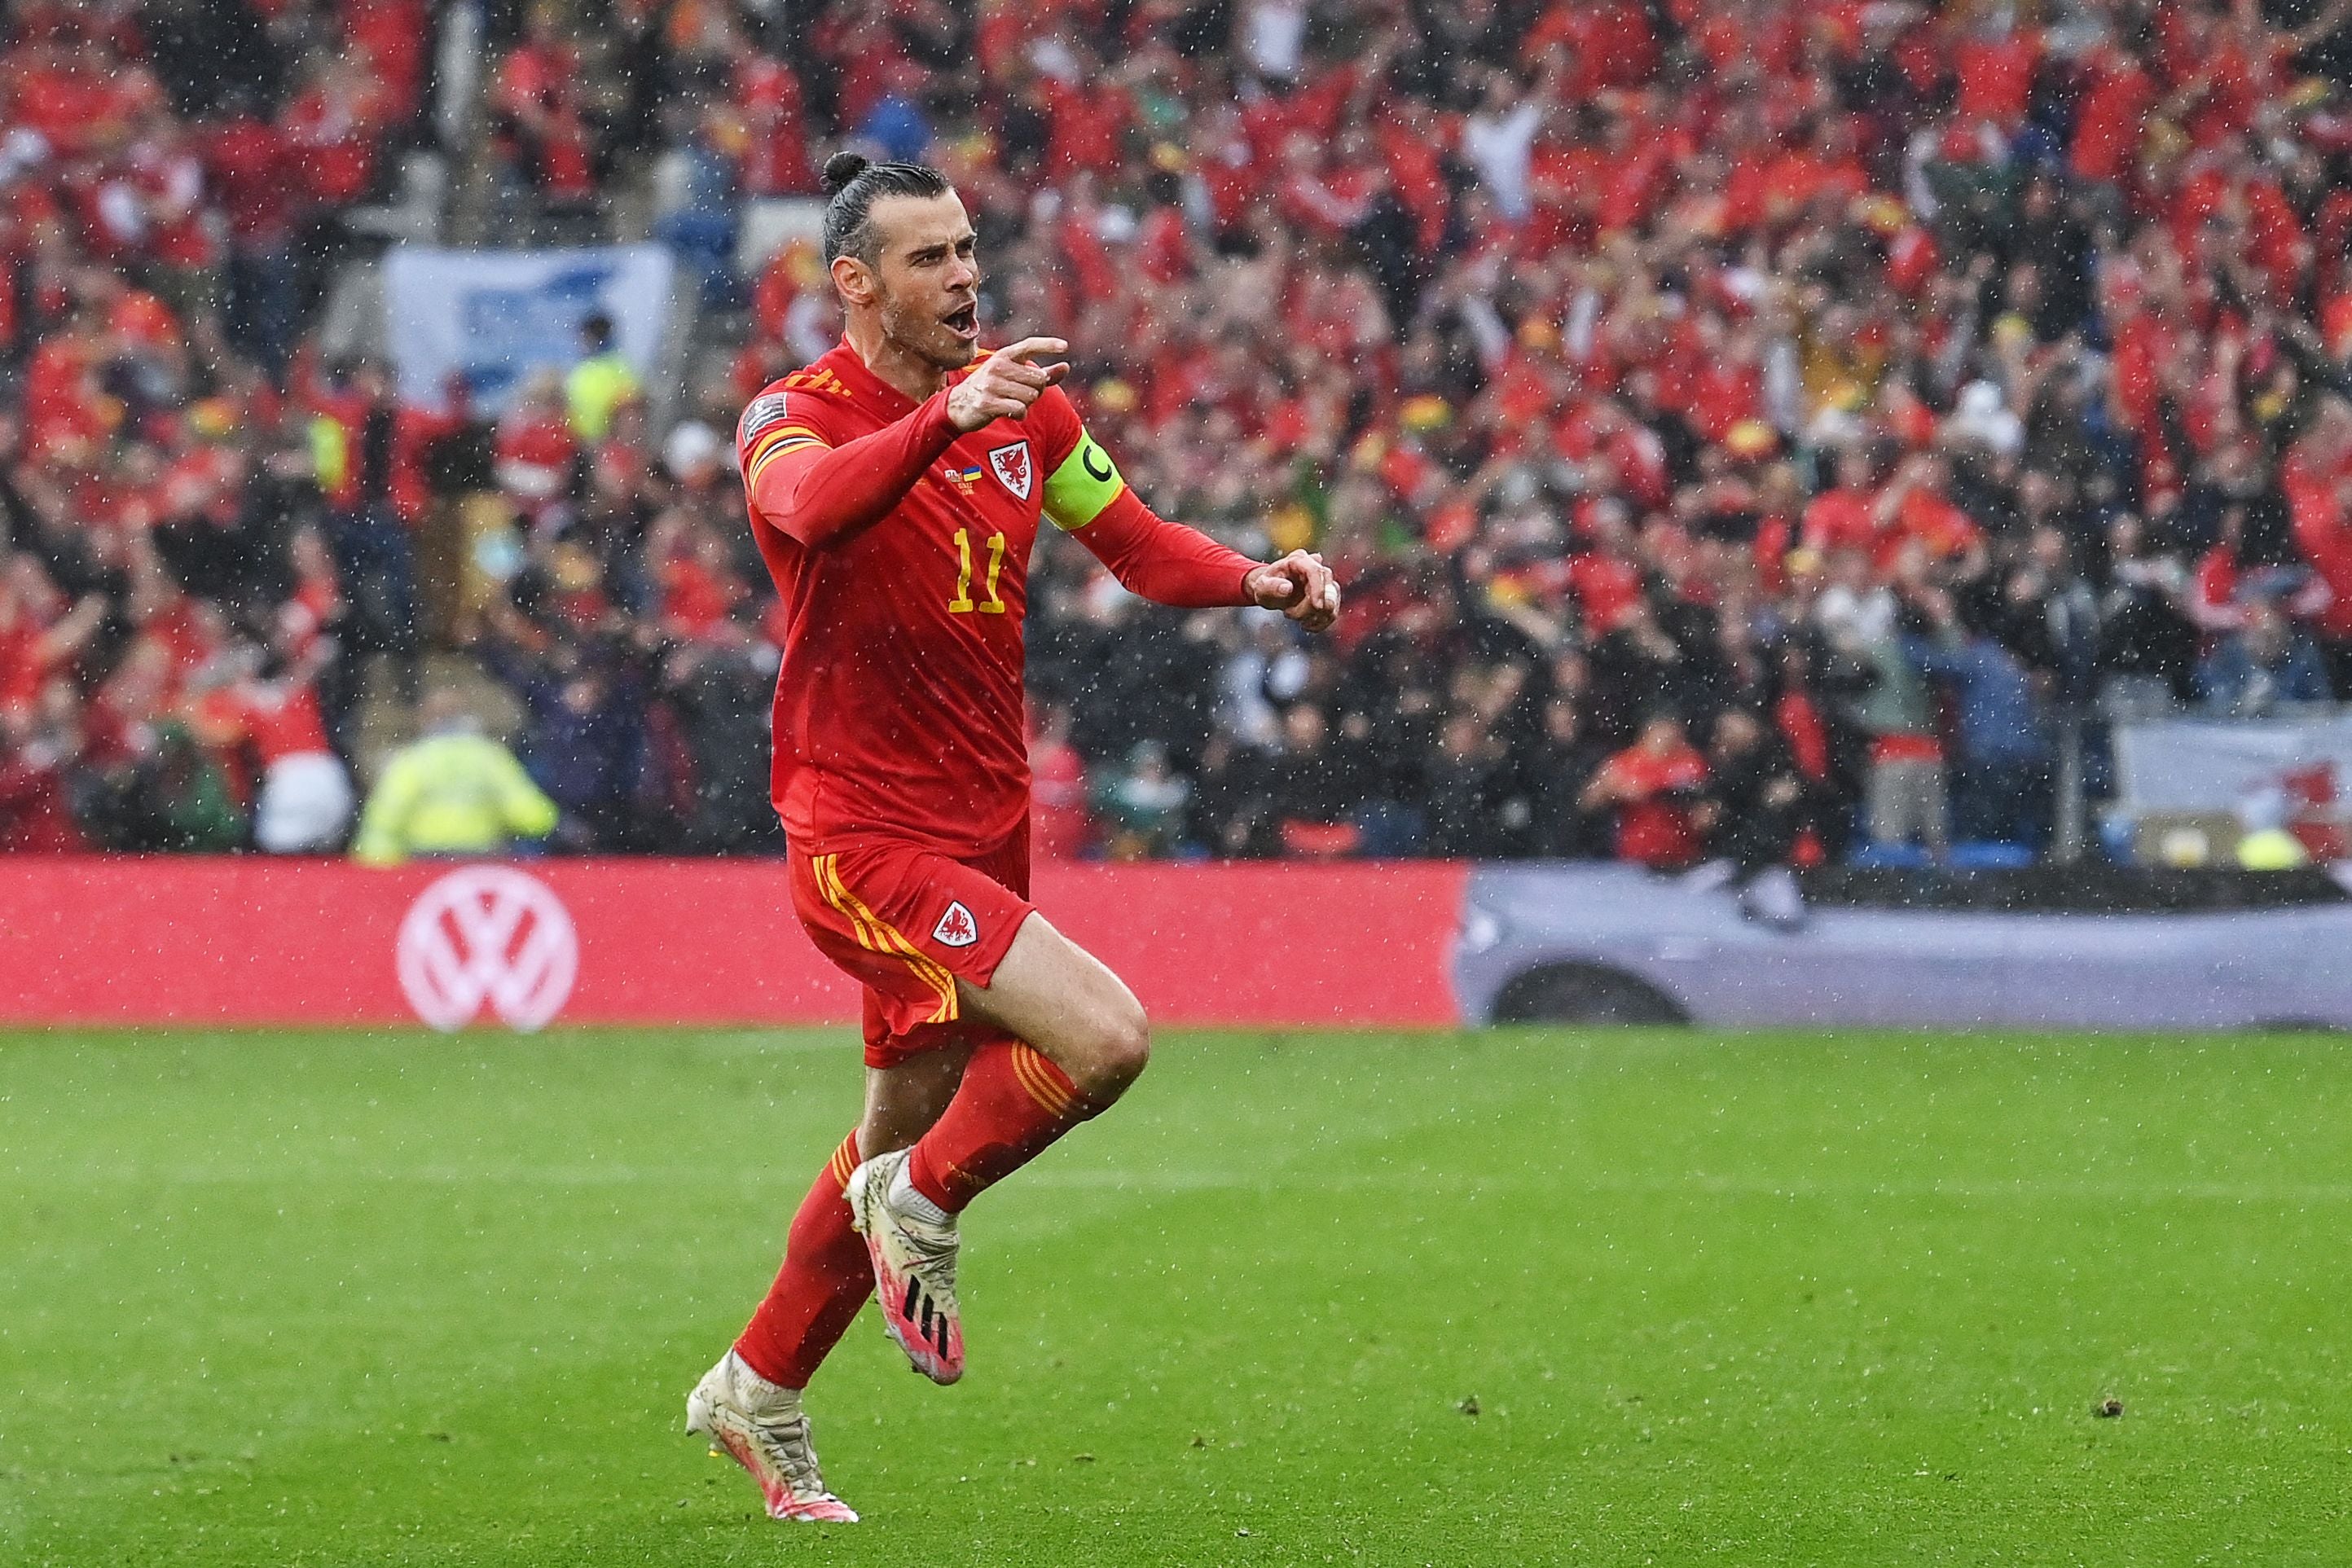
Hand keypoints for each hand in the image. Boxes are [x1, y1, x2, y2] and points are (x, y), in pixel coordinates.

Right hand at [946, 337, 1069, 430]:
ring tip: (1012, 402)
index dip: (1048, 345)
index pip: (1029, 345)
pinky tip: (1010, 412)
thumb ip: (1041, 373)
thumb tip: (1066, 367)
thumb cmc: (993, 389)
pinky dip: (1020, 414)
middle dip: (1036, 391)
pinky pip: (1019, 409)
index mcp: (1005, 355)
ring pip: (1031, 396)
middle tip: (1020, 394)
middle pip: (1038, 379)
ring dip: (1027, 404)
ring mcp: (991, 384)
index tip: (1065, 347)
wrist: (959, 405)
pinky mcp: (987, 402)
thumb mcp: (1014, 376)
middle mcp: (997, 366)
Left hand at [1244, 549, 1340, 630]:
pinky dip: (1321, 623)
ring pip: (1331, 602)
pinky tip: (1305, 625)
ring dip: (1315, 617)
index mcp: (1298, 560)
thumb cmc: (1265, 587)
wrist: (1270, 591)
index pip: (1316, 571)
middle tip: (1287, 613)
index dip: (1319, 589)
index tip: (1317, 607)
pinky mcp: (1327, 596)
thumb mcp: (1261, 587)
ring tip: (1292, 616)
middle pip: (1328, 588)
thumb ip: (1271, 586)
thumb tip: (1288, 588)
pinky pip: (1332, 612)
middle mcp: (1315, 567)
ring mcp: (1323, 582)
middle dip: (1311, 608)